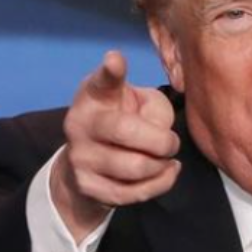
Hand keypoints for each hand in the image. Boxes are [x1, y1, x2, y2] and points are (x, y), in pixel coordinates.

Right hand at [51, 50, 181, 242]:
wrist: (90, 163)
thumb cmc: (124, 121)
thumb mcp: (139, 103)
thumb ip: (154, 108)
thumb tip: (160, 130)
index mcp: (94, 96)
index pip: (101, 81)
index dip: (110, 71)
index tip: (115, 59)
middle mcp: (80, 123)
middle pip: (127, 131)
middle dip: (162, 140)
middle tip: (172, 143)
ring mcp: (80, 157)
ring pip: (135, 167)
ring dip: (162, 165)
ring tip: (166, 158)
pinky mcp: (88, 187)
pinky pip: (134, 192)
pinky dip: (160, 183)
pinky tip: (167, 172)